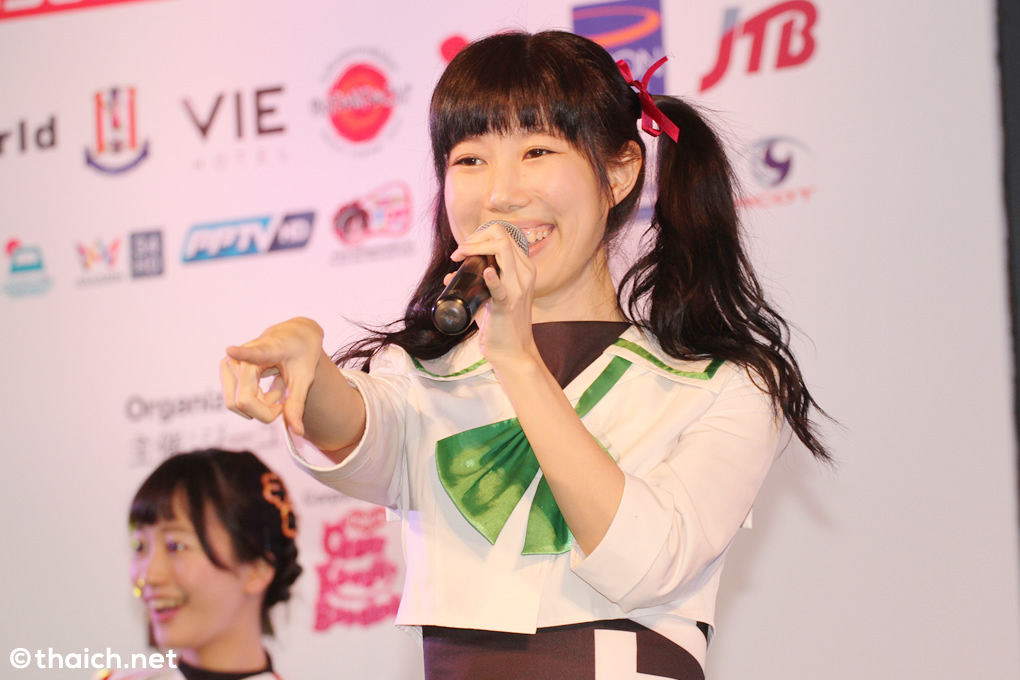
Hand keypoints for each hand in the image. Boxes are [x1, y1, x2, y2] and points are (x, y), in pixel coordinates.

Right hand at [220, 317, 324, 435]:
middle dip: (265, 410)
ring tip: (277, 386)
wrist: (295, 334)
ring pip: (237, 403)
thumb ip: (297, 404)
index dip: (242, 354)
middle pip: (244, 400)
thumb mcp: (304, 379)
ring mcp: (230, 361)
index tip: (231, 350)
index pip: (255, 353)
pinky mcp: (226, 368)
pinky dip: (254, 400)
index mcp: (270, 349)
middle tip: (284, 399)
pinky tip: (268, 386)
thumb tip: (298, 432)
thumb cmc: (301, 354)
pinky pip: (235, 398)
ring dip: (260, 405)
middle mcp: (244, 353)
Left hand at [449, 225, 538, 366]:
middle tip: (459, 252)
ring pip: (502, 248)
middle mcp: (525, 273)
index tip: (464, 249)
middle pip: (502, 235)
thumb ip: (474, 286)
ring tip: (460, 256)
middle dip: (475, 238)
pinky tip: (487, 273)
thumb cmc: (502, 325)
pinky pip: (500, 287)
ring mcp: (518, 288)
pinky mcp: (507, 305)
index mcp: (524, 268)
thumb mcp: (490, 299)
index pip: (504, 235)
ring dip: (476, 247)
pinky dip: (492, 278)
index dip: (480, 235)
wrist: (513, 352)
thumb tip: (448, 277)